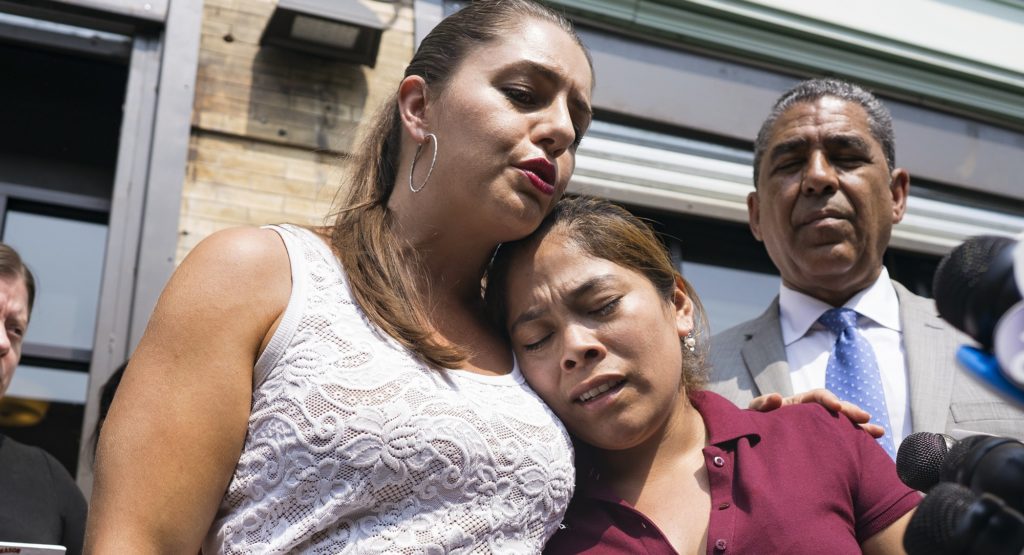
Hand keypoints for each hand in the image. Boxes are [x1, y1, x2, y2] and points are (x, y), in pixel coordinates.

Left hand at [748, 389, 884, 438]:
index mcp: (798, 405)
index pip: (817, 397)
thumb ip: (762, 406)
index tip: (836, 407)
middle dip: (851, 412)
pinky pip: (840, 445)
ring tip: (879, 432)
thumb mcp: (753, 415)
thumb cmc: (752, 427)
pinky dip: (855, 446)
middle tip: (865, 419)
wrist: (751, 448)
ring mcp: (818, 432)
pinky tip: (870, 452)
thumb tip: (777, 398)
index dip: (828, 399)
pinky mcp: (821, 447)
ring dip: (860, 428)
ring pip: (842, 427)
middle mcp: (811, 416)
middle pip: (836, 410)